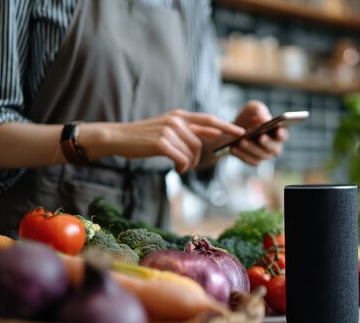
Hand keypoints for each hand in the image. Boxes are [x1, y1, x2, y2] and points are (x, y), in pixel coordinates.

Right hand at [100, 109, 243, 172]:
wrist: (118, 137)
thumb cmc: (143, 137)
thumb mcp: (167, 127)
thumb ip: (188, 129)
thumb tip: (211, 134)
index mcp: (180, 115)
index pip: (209, 120)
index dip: (226, 126)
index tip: (241, 132)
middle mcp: (176, 120)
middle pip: (201, 142)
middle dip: (199, 158)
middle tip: (190, 166)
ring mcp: (169, 131)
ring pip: (192, 153)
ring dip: (189, 164)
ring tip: (180, 167)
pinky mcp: (161, 143)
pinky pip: (182, 159)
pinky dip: (182, 167)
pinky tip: (177, 169)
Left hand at [229, 101, 288, 165]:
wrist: (233, 129)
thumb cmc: (248, 117)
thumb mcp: (253, 109)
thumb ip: (260, 111)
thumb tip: (264, 119)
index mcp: (278, 133)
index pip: (283, 135)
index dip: (282, 134)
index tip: (278, 130)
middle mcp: (274, 146)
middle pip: (275, 149)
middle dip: (268, 143)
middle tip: (260, 137)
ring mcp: (264, 155)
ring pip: (262, 156)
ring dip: (252, 149)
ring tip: (242, 141)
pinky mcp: (253, 161)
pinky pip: (250, 161)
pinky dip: (242, 155)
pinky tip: (233, 148)